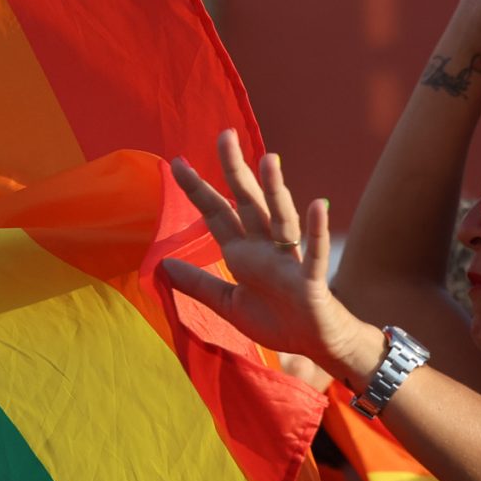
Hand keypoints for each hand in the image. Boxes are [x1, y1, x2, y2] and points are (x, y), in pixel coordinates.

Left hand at [161, 132, 385, 386]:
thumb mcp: (227, 304)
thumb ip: (198, 284)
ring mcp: (289, 260)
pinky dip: (316, 230)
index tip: (177, 162)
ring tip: (268, 159)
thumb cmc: (275, 321)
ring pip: (281, 217)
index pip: (217, 213)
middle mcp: (265, 248)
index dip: (198, 189)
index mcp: (243, 253)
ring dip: (275, 190)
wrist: (313, 345)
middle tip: (224, 135)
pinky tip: (317, 205)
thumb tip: (163, 264)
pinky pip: (313, 252)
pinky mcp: (310, 280)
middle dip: (235, 170)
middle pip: (248, 202)